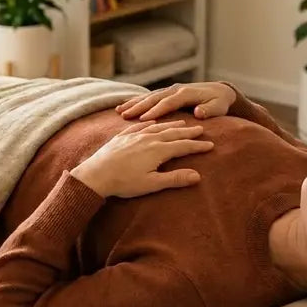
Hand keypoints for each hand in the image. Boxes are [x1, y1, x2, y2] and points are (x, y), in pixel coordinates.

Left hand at [70, 121, 212, 198]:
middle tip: (201, 129)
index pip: (183, 146)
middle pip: (173, 133)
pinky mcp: (122, 137)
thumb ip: (175, 179)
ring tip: (182, 123)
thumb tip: (197, 176)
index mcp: (158, 150)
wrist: (95, 175)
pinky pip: (139, 126)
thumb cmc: (124, 183)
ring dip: (171, 125)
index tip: (210, 145)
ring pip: (157, 127)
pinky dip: (150, 123)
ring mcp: (134, 136)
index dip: (197, 146)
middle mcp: (148, 139)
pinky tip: (153, 123)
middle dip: (188, 132)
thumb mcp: (152, 184)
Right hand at [116, 82, 237, 121]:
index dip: (157, 110)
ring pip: (148, 96)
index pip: (169, 102)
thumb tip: (199, 112)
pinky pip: (148, 97)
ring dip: (134, 103)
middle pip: (154, 98)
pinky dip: (136, 101)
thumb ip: (210, 110)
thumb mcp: (218, 107)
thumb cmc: (219, 103)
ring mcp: (169, 90)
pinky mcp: (166, 93)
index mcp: (186, 93)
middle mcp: (175, 89)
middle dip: (139, 106)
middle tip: (125, 115)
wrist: (220, 91)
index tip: (144, 119)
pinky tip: (123, 107)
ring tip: (120, 111)